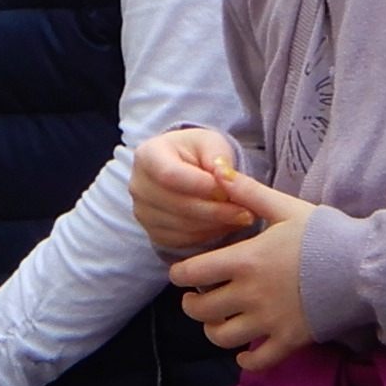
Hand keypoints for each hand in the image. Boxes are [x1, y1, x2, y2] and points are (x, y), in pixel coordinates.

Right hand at [132, 125, 257, 253]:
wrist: (183, 168)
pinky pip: (182, 242)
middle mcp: (138, 185)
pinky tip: (225, 226)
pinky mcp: (152, 233)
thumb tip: (223, 175)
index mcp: (147, 155)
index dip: (202, 186)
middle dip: (216, 210)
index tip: (230, 189)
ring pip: (182, 227)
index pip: (170, 175)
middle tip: (246, 211)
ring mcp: (142, 212)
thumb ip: (218, 156)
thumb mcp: (210, 143)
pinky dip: (207, 236)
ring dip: (215, 225)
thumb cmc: (198, 153)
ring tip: (241, 217)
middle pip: (177, 205)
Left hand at [169, 176, 317, 369]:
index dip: (180, 275)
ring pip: (222, 337)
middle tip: (197, 297)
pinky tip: (245, 353)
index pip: (193, 274)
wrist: (361, 267)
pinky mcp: (288, 341)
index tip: (183, 274)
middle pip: (201, 310)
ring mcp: (268, 321)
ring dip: (213, 331)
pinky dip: (246, 361)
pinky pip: (257, 362)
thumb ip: (248, 192)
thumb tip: (217, 171)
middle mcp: (249, 294)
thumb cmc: (322, 234)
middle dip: (192, 305)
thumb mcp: (284, 208)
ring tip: (217, 321)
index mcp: (245, 260)